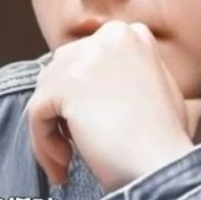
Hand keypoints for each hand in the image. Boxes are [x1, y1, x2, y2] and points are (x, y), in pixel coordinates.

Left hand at [26, 21, 200, 190]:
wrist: (163, 165)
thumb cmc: (165, 140)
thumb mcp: (160, 90)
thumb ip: (133, 75)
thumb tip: (124, 87)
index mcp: (131, 34)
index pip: (85, 61)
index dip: (80, 98)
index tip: (90, 128)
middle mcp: (108, 36)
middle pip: (60, 73)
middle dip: (61, 112)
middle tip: (72, 147)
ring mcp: (85, 56)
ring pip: (44, 94)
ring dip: (50, 130)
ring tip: (67, 159)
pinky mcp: (64, 84)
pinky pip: (36, 114)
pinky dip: (42, 144)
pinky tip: (64, 165)